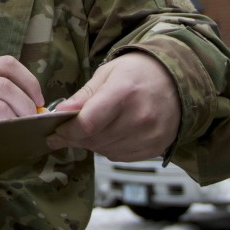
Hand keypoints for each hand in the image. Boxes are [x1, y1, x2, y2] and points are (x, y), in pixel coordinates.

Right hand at [0, 55, 43, 135]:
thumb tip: (35, 105)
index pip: (6, 64)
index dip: (30, 81)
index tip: (39, 100)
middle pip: (5, 86)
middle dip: (26, 106)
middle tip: (32, 121)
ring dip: (17, 121)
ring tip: (20, 131)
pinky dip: (2, 134)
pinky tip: (3, 139)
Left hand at [46, 52, 180, 160]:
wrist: (175, 80)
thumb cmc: (138, 72)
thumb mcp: (106, 73)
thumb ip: (83, 96)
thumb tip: (60, 112)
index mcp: (124, 92)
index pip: (88, 124)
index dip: (66, 131)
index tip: (54, 132)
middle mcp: (140, 116)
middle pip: (95, 139)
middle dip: (75, 138)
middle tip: (67, 132)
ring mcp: (150, 134)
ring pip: (106, 151)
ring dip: (92, 144)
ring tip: (91, 130)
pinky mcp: (156, 146)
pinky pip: (122, 156)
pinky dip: (110, 148)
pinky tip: (111, 134)